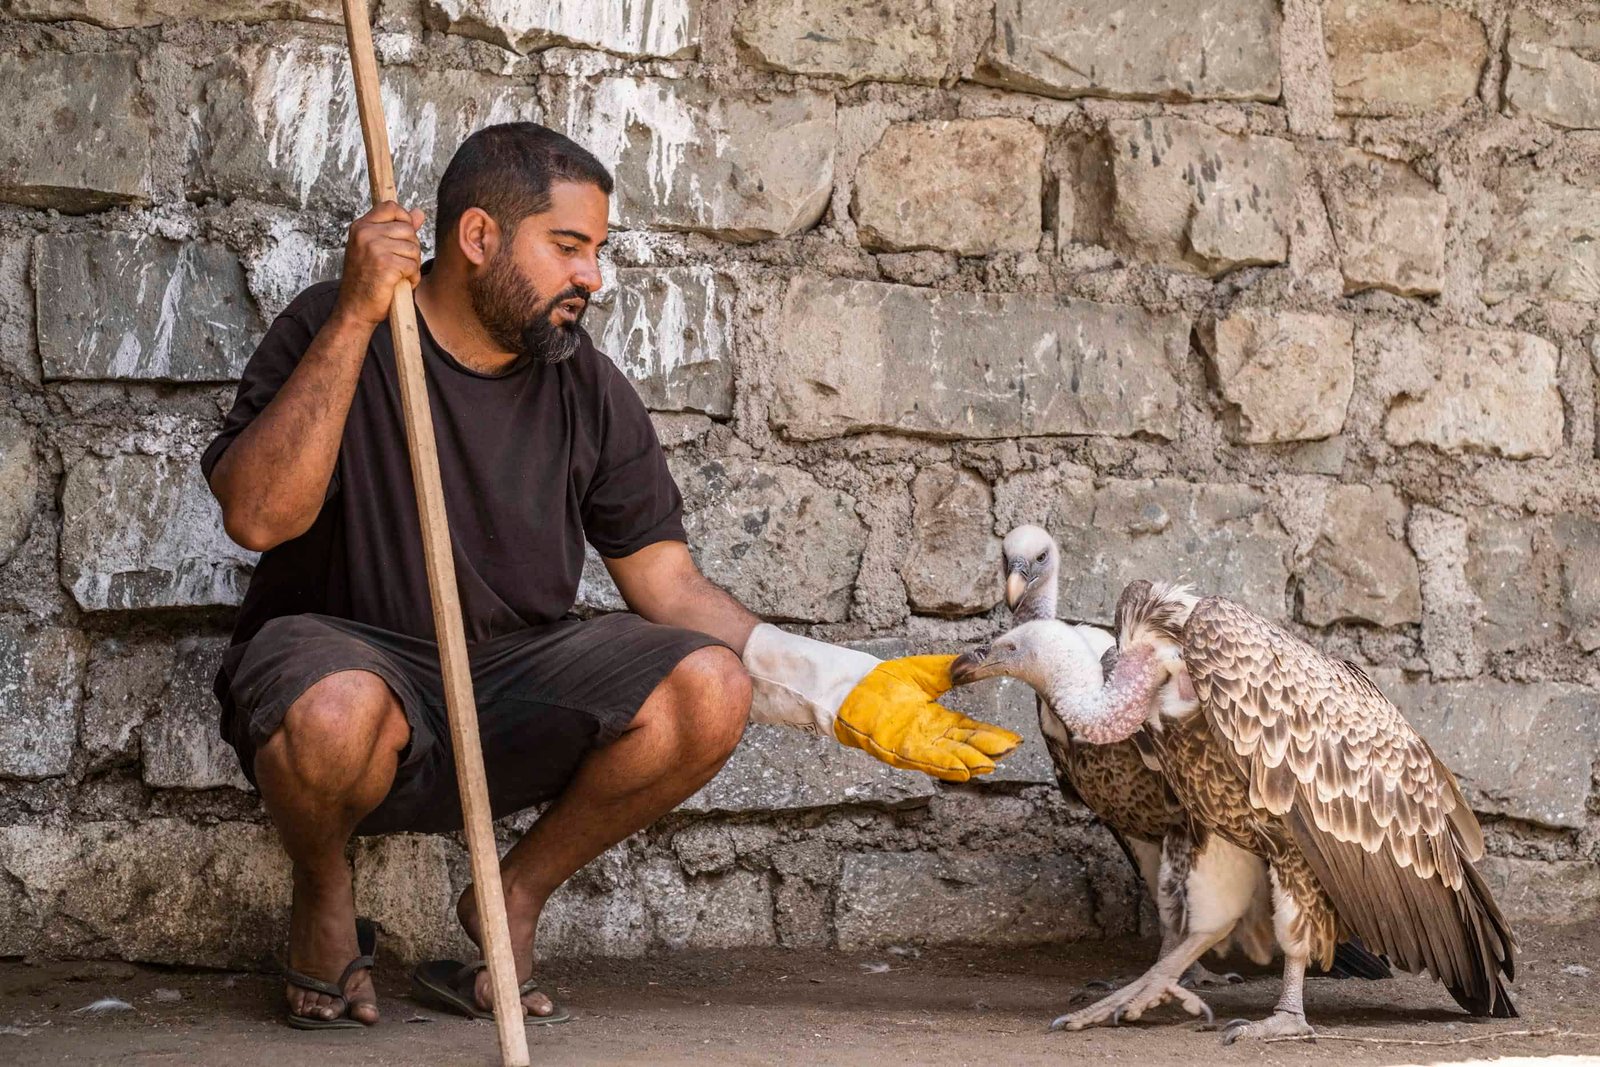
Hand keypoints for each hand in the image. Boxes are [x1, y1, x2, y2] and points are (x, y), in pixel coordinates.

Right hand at [333, 200, 424, 327]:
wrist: (355, 309)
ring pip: (413, 248)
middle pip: (408, 229)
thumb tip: (419, 213)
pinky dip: (412, 278)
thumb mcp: (377, 249)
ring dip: (412, 265)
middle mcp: (366, 234)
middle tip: (399, 264)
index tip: (403, 237)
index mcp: (361, 227)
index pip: (391, 207)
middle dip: (411, 249)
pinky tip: (399, 283)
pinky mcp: (385, 265)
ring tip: (398, 275)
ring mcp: (374, 248)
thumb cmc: (366, 281)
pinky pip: (413, 266)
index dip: (404, 219)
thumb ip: (398, 229)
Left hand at [833, 655, 1022, 781]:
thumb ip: (949, 670)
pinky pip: (924, 760)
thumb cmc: (884, 680)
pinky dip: (944, 765)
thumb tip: (974, 662)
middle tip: (1008, 754)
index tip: (1013, 740)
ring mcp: (915, 745)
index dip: (991, 736)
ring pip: (948, 757)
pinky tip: (962, 769)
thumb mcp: (925, 672)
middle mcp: (930, 736)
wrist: (852, 685)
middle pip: (964, 746)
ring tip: (990, 765)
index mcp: (938, 719)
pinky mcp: (897, 750)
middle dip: (986, 751)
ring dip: (969, 762)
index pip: (970, 730)